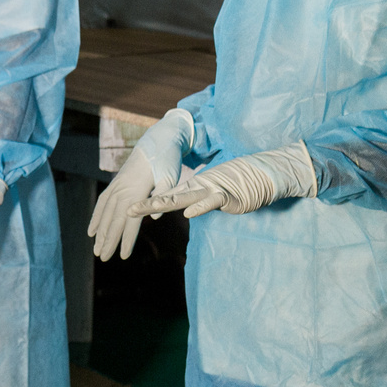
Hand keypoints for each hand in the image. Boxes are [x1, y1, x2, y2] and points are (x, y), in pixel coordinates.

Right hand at [88, 108, 195, 260]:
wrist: (156, 141)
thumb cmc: (167, 160)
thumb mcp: (170, 177)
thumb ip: (162, 196)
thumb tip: (154, 218)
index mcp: (136, 191)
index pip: (129, 221)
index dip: (125, 239)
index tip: (121, 256)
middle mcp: (122, 190)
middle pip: (113, 220)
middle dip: (107, 240)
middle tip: (102, 258)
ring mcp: (116, 186)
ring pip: (104, 213)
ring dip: (99, 232)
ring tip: (95, 249)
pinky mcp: (115, 184)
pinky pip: (102, 203)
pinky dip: (96, 217)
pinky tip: (92, 230)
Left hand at [130, 144, 317, 218]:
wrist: (259, 174)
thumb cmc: (235, 185)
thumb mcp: (211, 195)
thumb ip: (197, 200)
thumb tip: (183, 207)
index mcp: (192, 190)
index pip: (165, 197)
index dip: (147, 203)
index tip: (128, 209)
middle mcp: (197, 189)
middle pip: (168, 198)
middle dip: (148, 205)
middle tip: (128, 210)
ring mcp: (210, 191)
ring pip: (185, 198)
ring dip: (166, 204)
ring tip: (149, 208)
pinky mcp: (226, 196)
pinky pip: (212, 202)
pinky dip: (200, 207)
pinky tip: (189, 213)